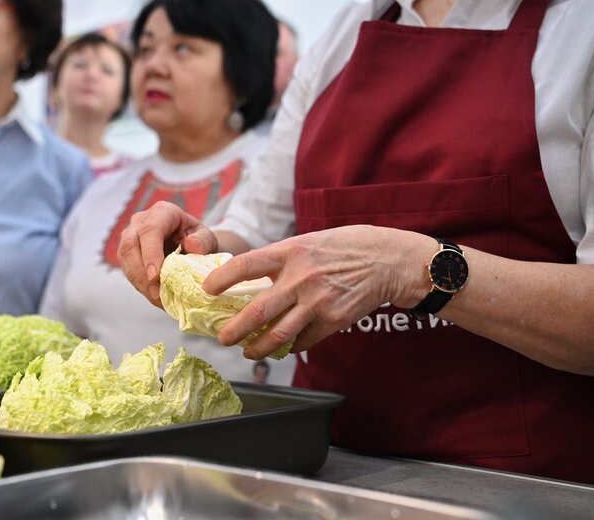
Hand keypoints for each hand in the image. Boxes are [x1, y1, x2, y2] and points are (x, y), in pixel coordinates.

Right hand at [117, 201, 218, 306]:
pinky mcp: (127, 254)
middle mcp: (141, 221)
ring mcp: (130, 236)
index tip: (156, 276)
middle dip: (141, 273)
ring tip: (158, 299)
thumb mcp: (207, 239)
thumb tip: (191, 245)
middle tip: (156, 294)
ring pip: (126, 260)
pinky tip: (155, 297)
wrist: (190, 245)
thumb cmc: (198, 240)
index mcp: (162, 212)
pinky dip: (141, 286)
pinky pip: (128, 271)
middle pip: (130, 245)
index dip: (150, 253)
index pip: (150, 230)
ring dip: (140, 283)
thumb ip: (204, 241)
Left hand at [203, 225, 433, 357]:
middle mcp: (301, 278)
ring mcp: (317, 302)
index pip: (246, 265)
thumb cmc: (344, 247)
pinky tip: (281, 349)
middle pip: (257, 311)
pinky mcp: (332, 321)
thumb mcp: (308, 242)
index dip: (222, 278)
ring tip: (246, 352)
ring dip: (257, 348)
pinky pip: (302, 341)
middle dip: (234, 330)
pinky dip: (289, 347)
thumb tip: (248, 279)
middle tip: (222, 338)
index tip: (207, 290)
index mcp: (291, 252)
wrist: (387, 260)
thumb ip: (281, 260)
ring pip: (278, 335)